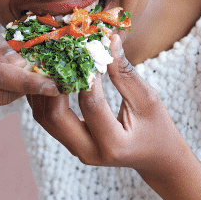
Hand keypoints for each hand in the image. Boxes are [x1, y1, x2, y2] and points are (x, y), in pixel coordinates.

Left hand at [27, 34, 200, 199]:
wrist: (157, 159)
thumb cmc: (157, 128)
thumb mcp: (148, 99)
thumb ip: (125, 73)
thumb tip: (110, 40)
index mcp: (113, 144)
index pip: (91, 104)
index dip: (85, 75)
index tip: (84, 49)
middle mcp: (90, 152)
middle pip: (55, 117)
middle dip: (52, 83)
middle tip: (56, 55)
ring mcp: (77, 150)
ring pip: (45, 119)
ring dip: (43, 89)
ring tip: (47, 61)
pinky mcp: (71, 143)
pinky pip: (48, 119)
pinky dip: (45, 96)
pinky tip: (48, 75)